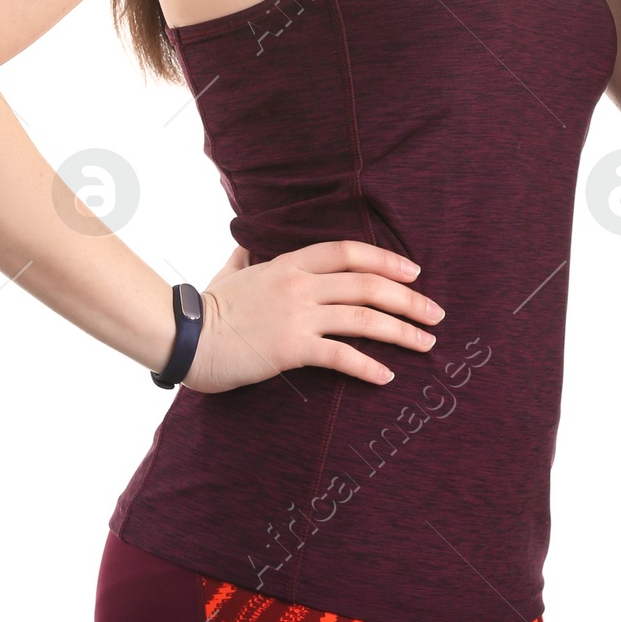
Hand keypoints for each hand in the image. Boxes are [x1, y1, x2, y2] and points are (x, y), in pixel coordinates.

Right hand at [180, 238, 444, 393]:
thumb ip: (245, 258)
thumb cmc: (206, 306)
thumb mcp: (230, 271)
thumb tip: (245, 245)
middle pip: (368, 284)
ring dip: (402, 331)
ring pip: (364, 318)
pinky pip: (341, 355)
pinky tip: (386, 376)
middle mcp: (300, 285)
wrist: (184, 335)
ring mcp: (298, 315)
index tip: (414, 272)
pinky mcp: (292, 348)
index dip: (386, 260)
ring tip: (426, 344)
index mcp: (290, 263)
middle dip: (408, 299)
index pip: (348, 252)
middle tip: (436, 314)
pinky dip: (368, 366)